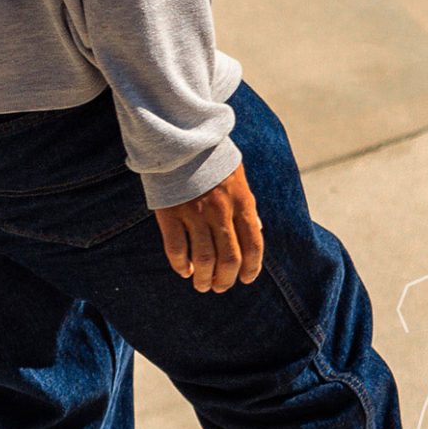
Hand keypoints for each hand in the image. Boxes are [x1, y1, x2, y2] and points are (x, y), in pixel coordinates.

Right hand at [154, 164, 263, 292]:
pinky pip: (177, 249)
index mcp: (242, 202)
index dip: (251, 267)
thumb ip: (247, 205)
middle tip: (219, 287)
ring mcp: (195, 214)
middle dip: (226, 279)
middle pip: (229, 258)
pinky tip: (184, 271)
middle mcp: (221, 212)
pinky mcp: (171, 215)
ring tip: (201, 285)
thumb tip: (256, 230)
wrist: (182, 141)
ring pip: (204, 259)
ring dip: (204, 278)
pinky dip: (181, 265)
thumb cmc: (212, 160)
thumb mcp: (239, 178)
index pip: (253, 244)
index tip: (246, 279)